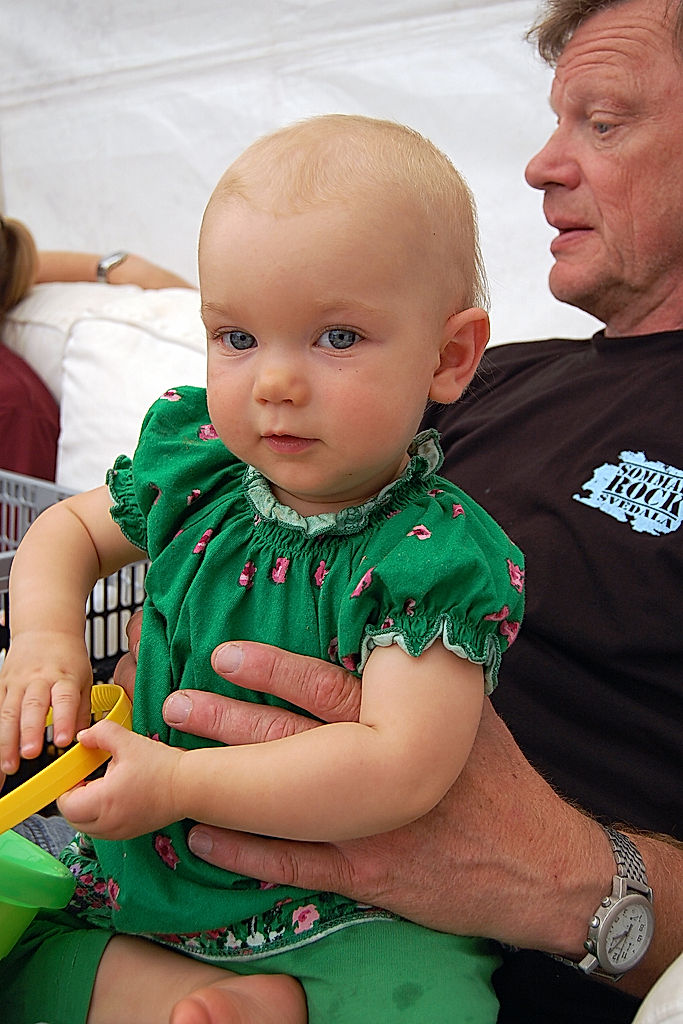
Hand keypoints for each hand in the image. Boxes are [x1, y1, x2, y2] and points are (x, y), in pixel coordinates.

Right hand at [0, 632, 92, 774]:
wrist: (45, 629)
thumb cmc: (67, 657)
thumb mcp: (85, 678)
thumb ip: (82, 709)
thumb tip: (83, 736)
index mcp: (64, 677)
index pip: (65, 699)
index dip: (64, 720)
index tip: (63, 741)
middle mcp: (39, 680)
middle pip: (32, 707)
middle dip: (29, 732)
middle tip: (30, 754)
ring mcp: (17, 683)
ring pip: (9, 713)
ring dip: (7, 741)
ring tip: (8, 765)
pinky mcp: (2, 686)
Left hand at [57, 719, 182, 838]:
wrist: (189, 786)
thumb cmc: (162, 767)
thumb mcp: (128, 742)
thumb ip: (101, 733)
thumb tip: (84, 737)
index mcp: (104, 801)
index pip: (66, 803)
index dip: (66, 785)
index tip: (77, 771)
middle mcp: (108, 823)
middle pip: (72, 818)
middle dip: (74, 798)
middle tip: (86, 778)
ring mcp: (118, 832)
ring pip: (86, 827)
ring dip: (86, 809)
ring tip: (101, 787)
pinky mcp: (128, 833)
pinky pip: (102, 830)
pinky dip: (100, 816)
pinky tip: (115, 797)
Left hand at [120, 627, 681, 993]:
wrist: (537, 865)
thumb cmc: (501, 783)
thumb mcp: (473, 718)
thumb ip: (424, 687)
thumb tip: (391, 639)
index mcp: (400, 725)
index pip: (324, 690)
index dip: (272, 671)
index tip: (225, 655)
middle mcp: (375, 770)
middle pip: (289, 740)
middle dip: (228, 720)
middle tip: (176, 703)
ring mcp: (366, 824)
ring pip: (284, 799)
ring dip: (226, 783)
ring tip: (177, 769)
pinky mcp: (365, 874)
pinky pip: (296, 864)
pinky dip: (249, 852)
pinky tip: (209, 838)